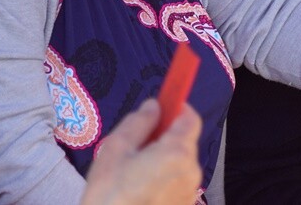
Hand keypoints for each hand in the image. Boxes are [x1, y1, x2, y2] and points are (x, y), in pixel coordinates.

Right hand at [81, 99, 201, 204]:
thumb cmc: (110, 196)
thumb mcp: (115, 150)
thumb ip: (138, 123)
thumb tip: (154, 107)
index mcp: (178, 152)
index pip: (190, 118)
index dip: (177, 108)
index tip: (162, 106)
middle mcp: (191, 172)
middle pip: (184, 142)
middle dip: (164, 138)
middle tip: (135, 145)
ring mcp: (188, 194)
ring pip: (178, 166)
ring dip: (161, 162)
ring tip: (130, 174)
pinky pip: (175, 186)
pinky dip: (161, 182)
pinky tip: (137, 191)